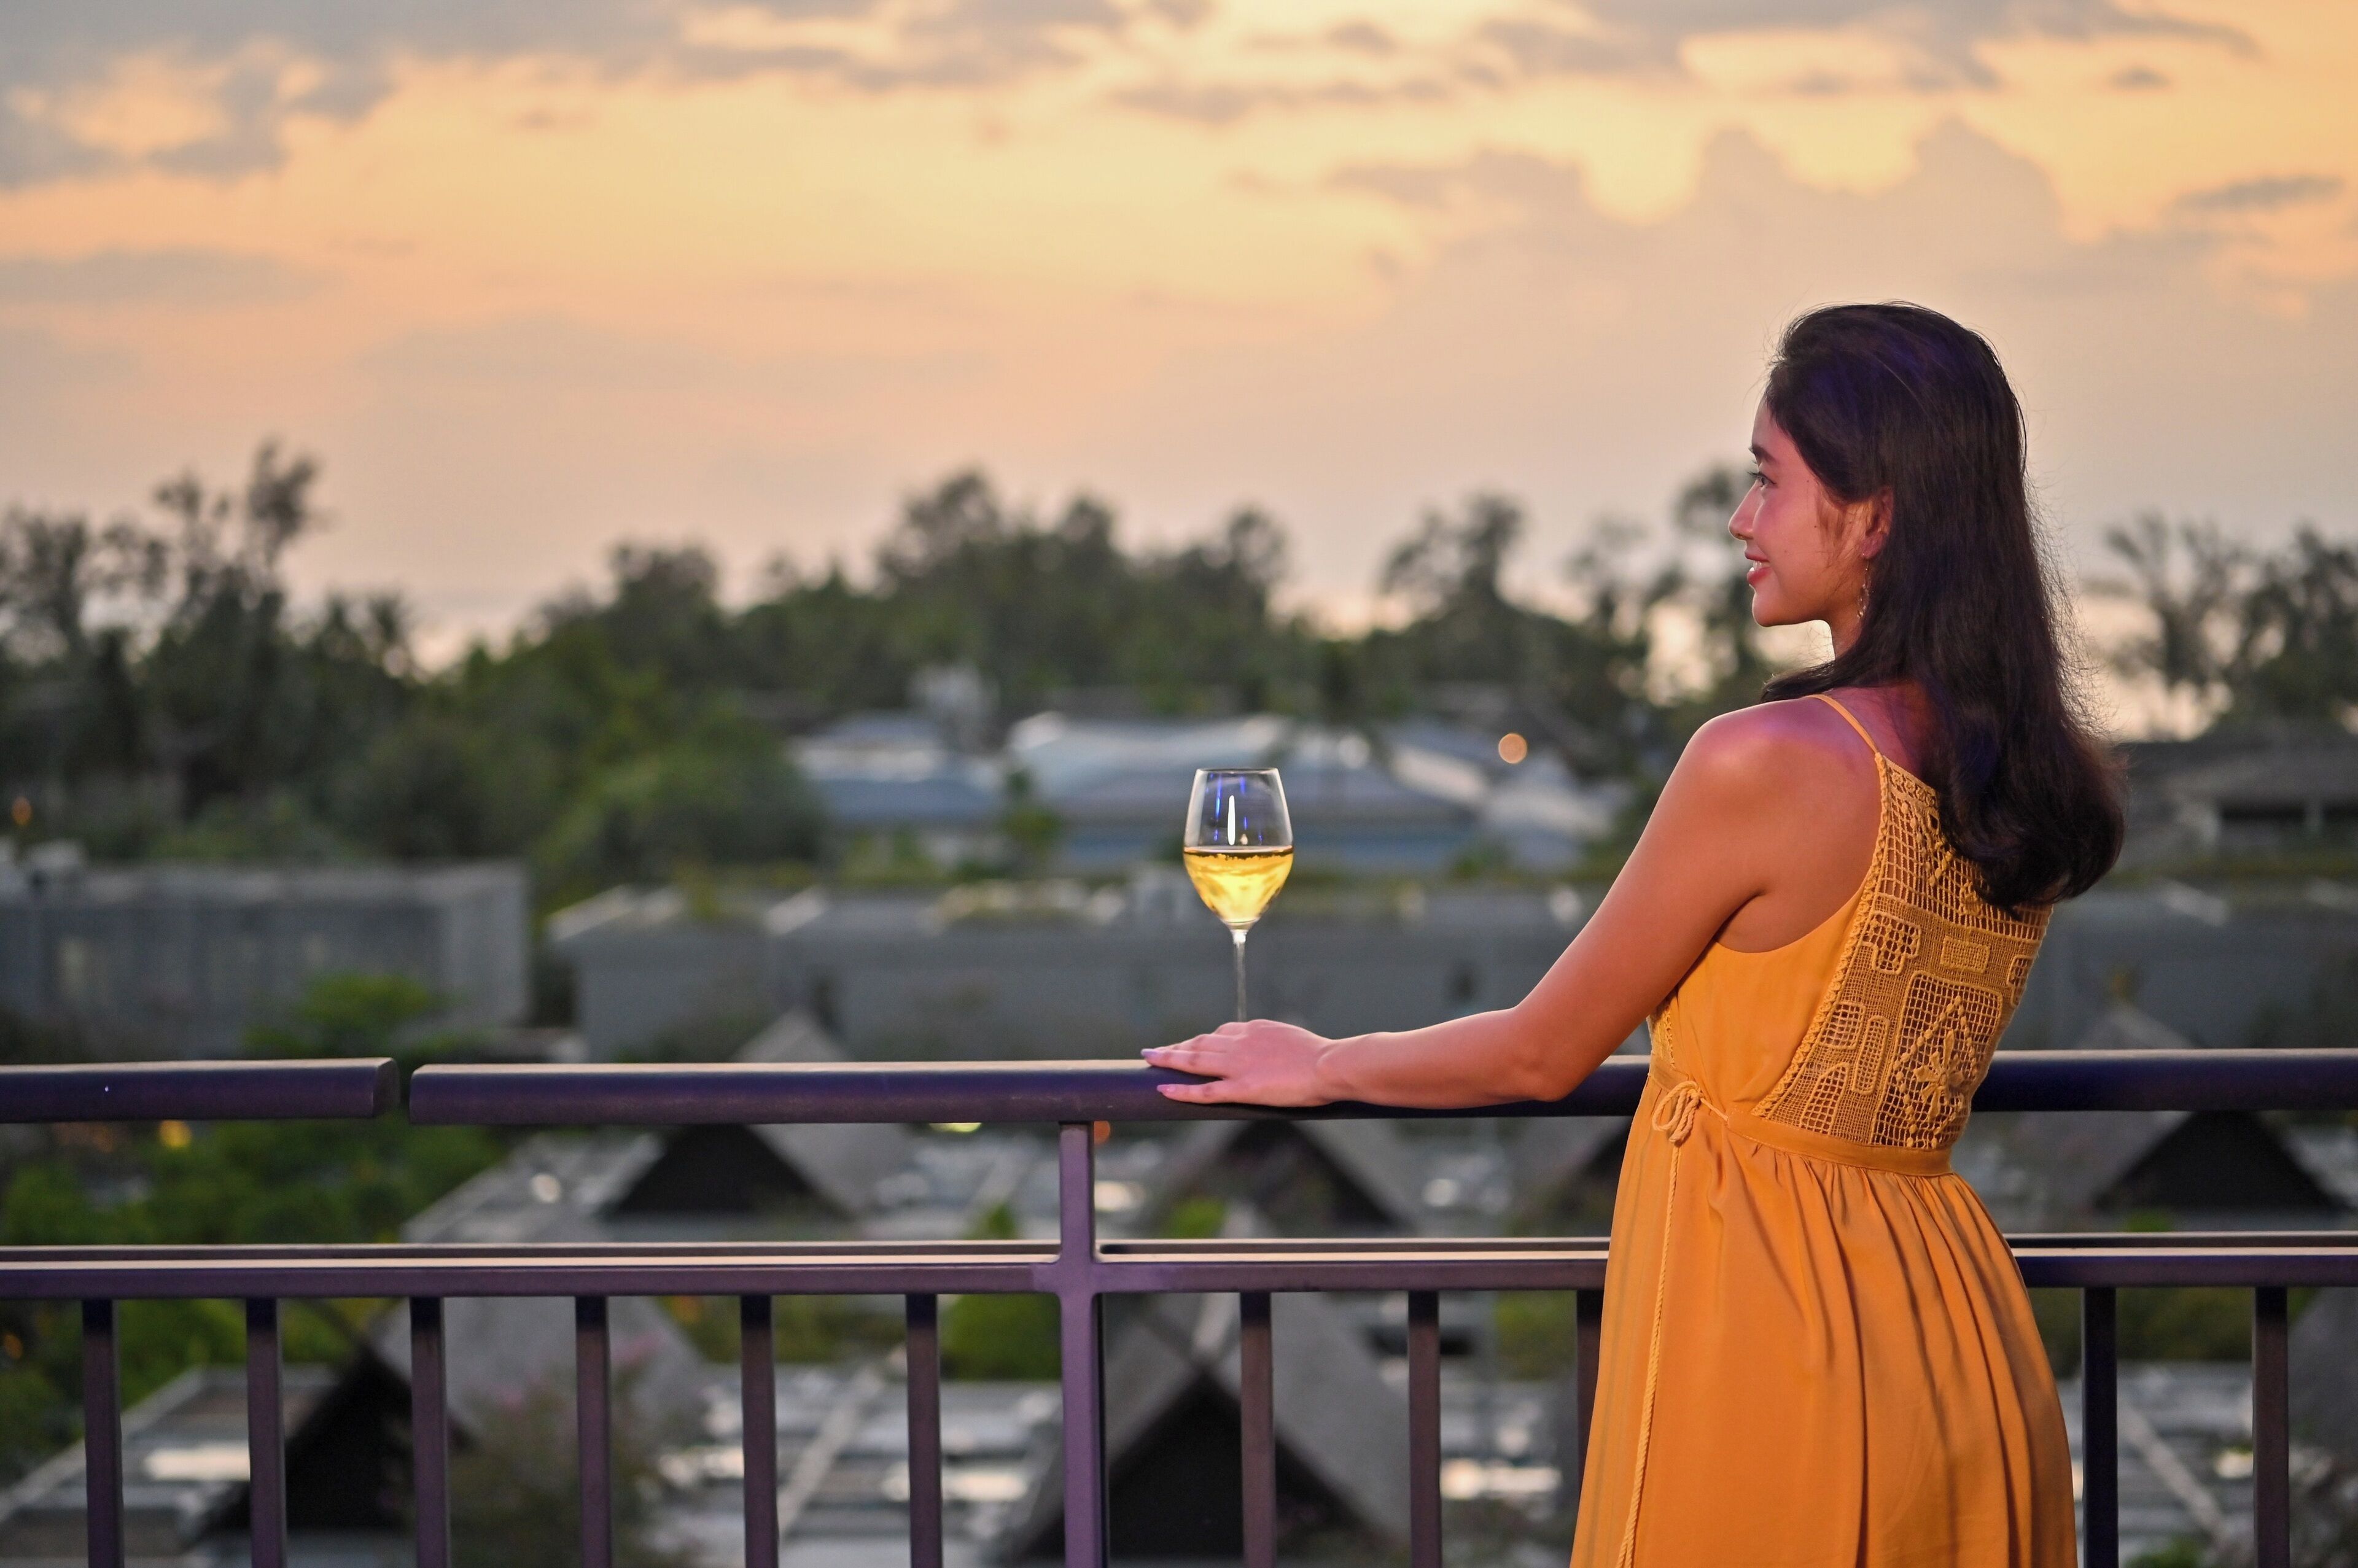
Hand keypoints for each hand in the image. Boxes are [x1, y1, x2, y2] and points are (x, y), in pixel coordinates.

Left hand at [1142, 1020, 1338, 1105]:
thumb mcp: (1295, 1042)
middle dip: (1178, 1046)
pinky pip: (1204, 1090)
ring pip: (1195, 1060)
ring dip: (1170, 1059)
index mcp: (1256, 1030)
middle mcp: (1241, 1043)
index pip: (1222, 1031)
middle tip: (1157, 1050)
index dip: (1203, 1039)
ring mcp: (1238, 1065)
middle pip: (1201, 1042)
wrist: (1329, 1065)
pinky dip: (1182, 1089)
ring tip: (1151, 1059)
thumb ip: (1278, 1047)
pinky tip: (1164, 1089)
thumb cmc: (1323, 1058)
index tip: (1191, 1043)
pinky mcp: (1240, 1088)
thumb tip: (1279, 1057)